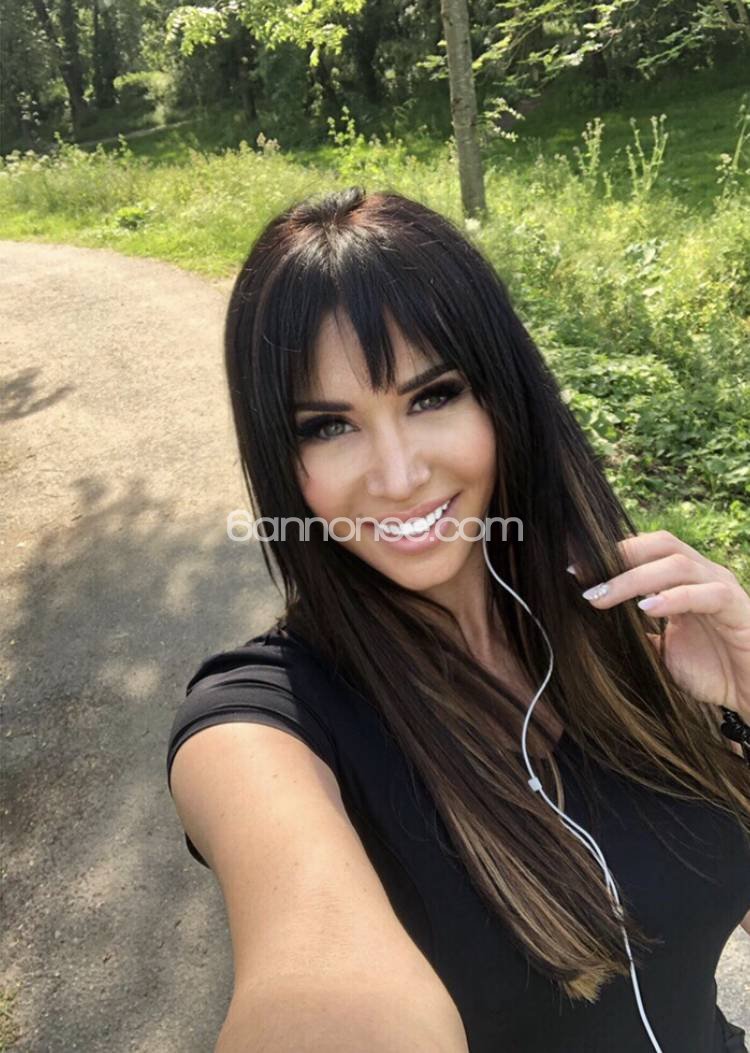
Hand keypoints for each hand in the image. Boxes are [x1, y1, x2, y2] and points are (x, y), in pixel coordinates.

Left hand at [569, 530, 749, 722]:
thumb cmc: (710, 670)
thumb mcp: (660, 650)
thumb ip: (634, 632)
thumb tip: (590, 625)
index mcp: (683, 579)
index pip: (645, 549)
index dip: (609, 553)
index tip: (573, 567)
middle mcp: (702, 574)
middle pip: (659, 544)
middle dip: (618, 556)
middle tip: (581, 575)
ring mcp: (721, 587)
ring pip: (677, 564)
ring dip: (634, 578)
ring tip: (601, 597)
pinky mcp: (737, 608)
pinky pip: (706, 593)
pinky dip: (674, 598)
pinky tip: (647, 609)